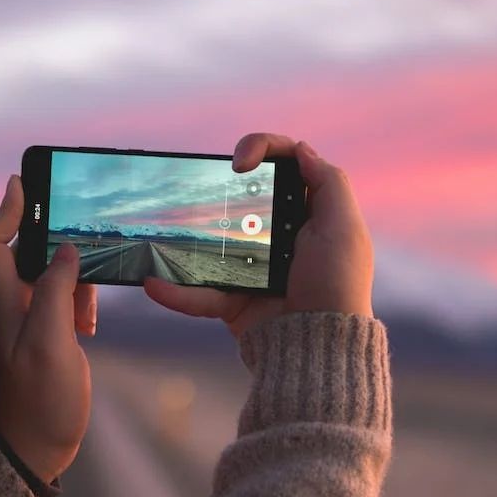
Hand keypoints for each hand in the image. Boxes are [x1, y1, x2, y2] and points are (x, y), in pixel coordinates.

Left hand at [0, 175, 94, 482]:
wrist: (34, 450)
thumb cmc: (39, 402)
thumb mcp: (50, 343)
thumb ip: (55, 292)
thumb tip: (65, 251)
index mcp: (3, 305)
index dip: (4, 212)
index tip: (22, 183)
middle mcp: (10, 309)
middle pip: (21, 254)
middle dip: (49, 237)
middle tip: (78, 224)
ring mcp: (26, 325)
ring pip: (45, 277)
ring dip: (70, 273)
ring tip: (93, 284)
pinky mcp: (44, 341)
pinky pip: (58, 303)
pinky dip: (77, 299)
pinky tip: (91, 317)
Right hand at [145, 133, 373, 336]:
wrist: (318, 347)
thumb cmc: (336, 286)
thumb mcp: (343, 228)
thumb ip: (328, 184)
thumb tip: (301, 151)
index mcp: (309, 215)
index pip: (286, 166)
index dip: (263, 149)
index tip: (240, 160)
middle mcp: (281, 238)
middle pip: (244, 197)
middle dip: (220, 186)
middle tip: (203, 183)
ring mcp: (253, 269)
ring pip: (212, 243)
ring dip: (185, 237)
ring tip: (162, 227)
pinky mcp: (234, 300)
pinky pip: (198, 293)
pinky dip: (176, 293)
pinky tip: (153, 283)